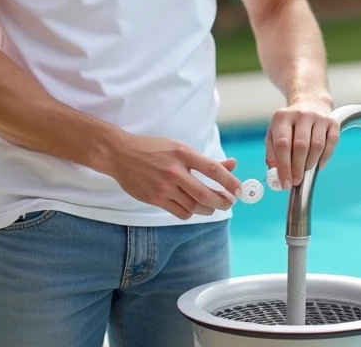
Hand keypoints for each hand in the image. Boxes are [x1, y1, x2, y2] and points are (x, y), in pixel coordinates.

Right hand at [111, 134, 242, 220]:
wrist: (121, 154)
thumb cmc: (154, 149)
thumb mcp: (180, 148)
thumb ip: (206, 160)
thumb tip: (232, 165)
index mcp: (183, 153)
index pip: (213, 169)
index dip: (229, 181)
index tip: (239, 190)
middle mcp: (174, 171)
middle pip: (206, 194)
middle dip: (222, 202)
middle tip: (229, 202)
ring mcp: (164, 187)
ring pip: (194, 206)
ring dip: (208, 209)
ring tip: (212, 207)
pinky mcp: (155, 199)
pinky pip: (180, 212)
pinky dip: (190, 213)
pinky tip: (192, 208)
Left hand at [266, 97, 339, 189]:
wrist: (310, 102)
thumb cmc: (289, 124)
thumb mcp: (274, 133)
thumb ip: (272, 154)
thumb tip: (275, 175)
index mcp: (282, 117)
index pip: (282, 144)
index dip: (284, 166)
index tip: (285, 182)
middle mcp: (301, 114)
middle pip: (301, 146)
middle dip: (298, 168)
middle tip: (296, 181)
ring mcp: (318, 117)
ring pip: (317, 145)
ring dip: (311, 163)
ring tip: (305, 170)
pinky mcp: (332, 121)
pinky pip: (331, 142)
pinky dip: (325, 157)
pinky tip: (318, 164)